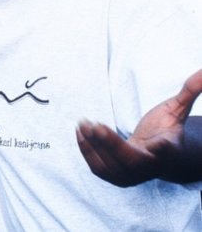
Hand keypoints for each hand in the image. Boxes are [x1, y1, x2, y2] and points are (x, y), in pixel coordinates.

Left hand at [76, 68, 201, 186]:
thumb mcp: (178, 109)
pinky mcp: (116, 177)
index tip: (158, 144)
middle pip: (132, 161)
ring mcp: (133, 176)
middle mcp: (152, 166)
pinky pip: (99, 169)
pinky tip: (80, 132)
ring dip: (94, 146)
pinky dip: (87, 152)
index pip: (167, 151)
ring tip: (82, 123)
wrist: (155, 153)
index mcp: (169, 149)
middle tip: (94, 125)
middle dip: (112, 144)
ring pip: (112, 167)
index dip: (162, 149)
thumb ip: (189, 91)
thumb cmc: (166, 128)